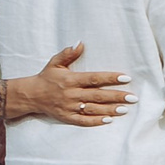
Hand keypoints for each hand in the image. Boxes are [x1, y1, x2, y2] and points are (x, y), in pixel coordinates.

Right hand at [15, 43, 135, 126]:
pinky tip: (109, 120)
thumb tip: (80, 43)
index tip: (125, 78)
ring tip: (125, 109)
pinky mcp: (67, 117)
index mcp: (70, 80)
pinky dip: (96, 121)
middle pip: (97, 95)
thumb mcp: (55, 63)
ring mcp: (69, 107)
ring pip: (93, 109)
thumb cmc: (46, 77)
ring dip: (110, 110)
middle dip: (116, 96)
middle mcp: (71, 94)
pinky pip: (83, 121)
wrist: (31, 95)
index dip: (110, 78)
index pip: (94, 78)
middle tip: (133, 97)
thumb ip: (68, 54)